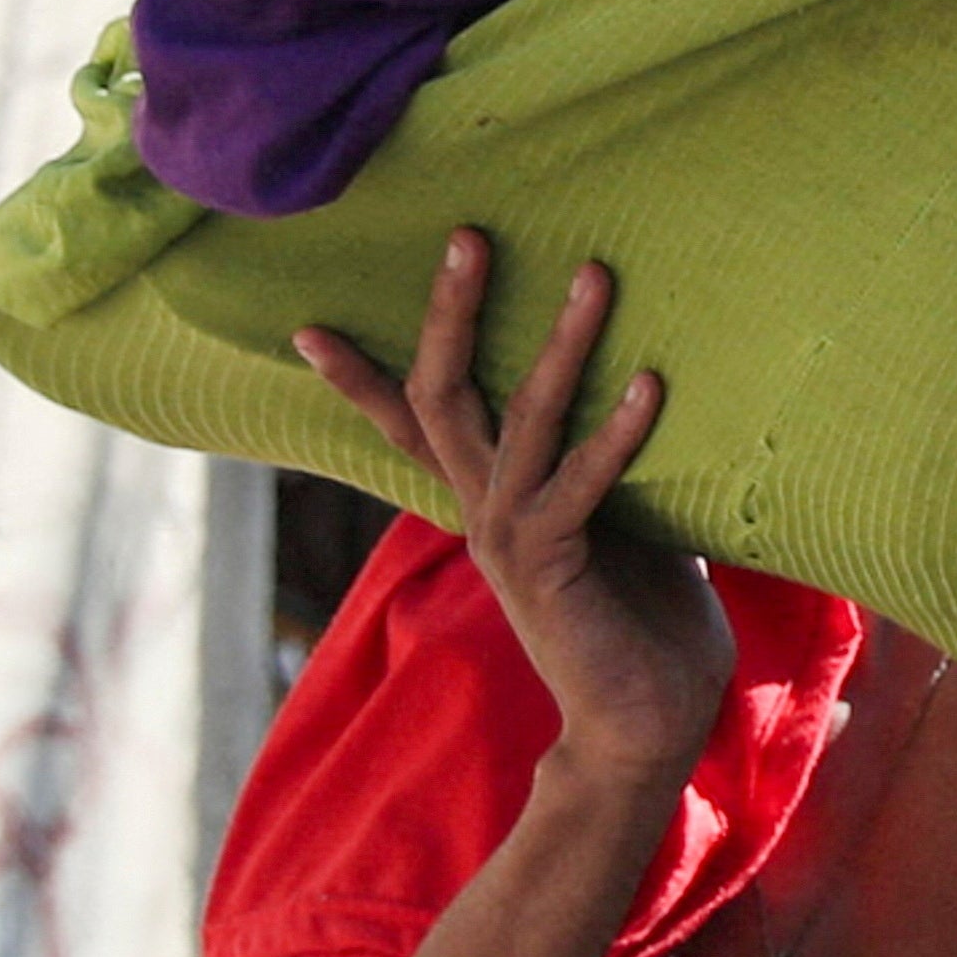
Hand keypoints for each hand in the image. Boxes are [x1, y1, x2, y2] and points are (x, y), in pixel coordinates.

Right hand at [299, 232, 733, 792]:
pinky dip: (617, 433)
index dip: (359, 378)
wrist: (643, 722)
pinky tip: (650, 382)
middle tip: (471, 233)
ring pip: (519, 420)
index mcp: (490, 499)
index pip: (412, 424)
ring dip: (561, 345)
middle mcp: (483, 511)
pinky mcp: (553, 565)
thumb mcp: (630, 524)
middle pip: (442, 396)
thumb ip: (613, 471)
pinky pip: (581, 484)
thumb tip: (651, 392)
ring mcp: (510, 537)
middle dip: (452, 314)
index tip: (305, 324)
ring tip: (595, 274)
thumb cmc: (645, 618)